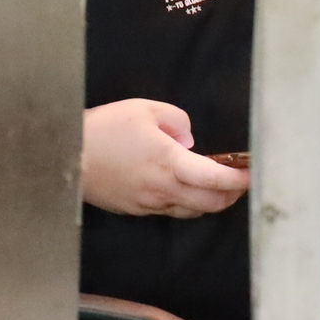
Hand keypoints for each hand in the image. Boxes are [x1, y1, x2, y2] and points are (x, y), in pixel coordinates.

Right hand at [82, 99, 250, 217]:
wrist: (65, 157)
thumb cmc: (104, 129)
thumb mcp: (144, 110)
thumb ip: (176, 120)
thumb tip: (189, 140)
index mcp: (170, 163)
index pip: (217, 179)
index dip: (240, 180)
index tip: (253, 174)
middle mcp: (164, 189)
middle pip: (211, 203)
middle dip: (232, 195)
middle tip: (241, 182)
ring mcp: (149, 204)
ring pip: (192, 210)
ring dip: (209, 201)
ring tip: (216, 186)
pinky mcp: (136, 210)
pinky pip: (169, 210)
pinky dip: (185, 202)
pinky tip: (183, 189)